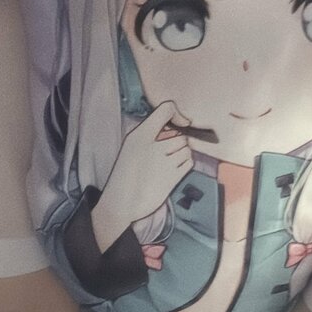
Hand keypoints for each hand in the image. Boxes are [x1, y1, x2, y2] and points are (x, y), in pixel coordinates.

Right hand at [91, 101, 193, 251]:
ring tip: (167, 164)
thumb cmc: (126, 173)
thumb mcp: (131, 146)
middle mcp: (153, 145)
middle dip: (177, 143)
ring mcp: (164, 161)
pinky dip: (185, 165)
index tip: (179, 123)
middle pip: (180, 135)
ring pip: (187, 149)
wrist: (122, 201)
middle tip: (165, 153)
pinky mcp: (172, 177)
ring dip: (181, 155)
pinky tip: (172, 171)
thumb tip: (172, 125)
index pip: (166, 109)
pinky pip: (189, 162)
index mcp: (140, 134)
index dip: (177, 114)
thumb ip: (149, 133)